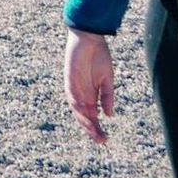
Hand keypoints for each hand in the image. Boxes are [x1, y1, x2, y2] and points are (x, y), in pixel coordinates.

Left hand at [63, 28, 115, 143]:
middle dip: (91, 129)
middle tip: (100, 140)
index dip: (97, 128)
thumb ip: (108, 96)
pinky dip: (75, 103)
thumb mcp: (107, 79)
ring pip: (76, 109)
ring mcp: (74, 87)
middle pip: (83, 116)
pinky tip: (82, 110)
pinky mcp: (69, 78)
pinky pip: (70, 94)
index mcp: (91, 95)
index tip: (105, 139)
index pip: (92, 117)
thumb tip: (109, 116)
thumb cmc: (99, 56)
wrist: (90, 37)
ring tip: (93, 129)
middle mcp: (82, 94)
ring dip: (83, 120)